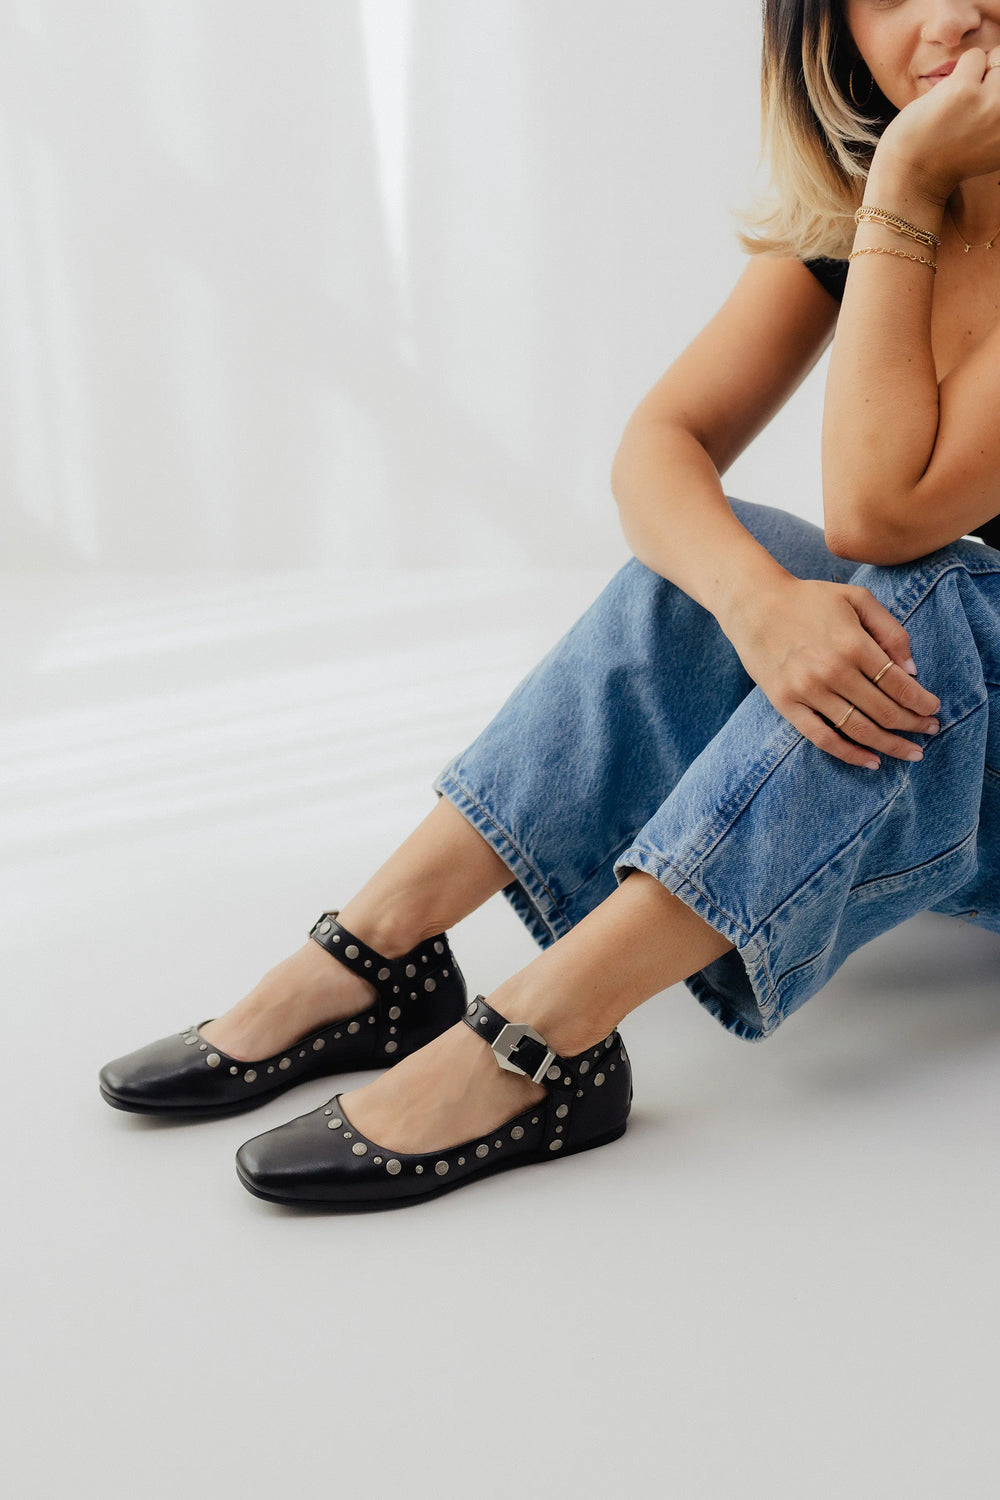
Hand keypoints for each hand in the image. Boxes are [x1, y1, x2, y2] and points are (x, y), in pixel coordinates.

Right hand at [722, 577, 940, 769]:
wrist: (753, 603)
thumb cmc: (808, 598)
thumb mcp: (856, 598)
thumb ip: (890, 630)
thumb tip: (911, 670)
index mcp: (853, 643)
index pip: (899, 685)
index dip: (922, 701)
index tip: (934, 709)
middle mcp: (833, 671)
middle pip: (884, 711)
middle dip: (914, 725)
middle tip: (930, 730)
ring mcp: (807, 690)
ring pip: (859, 729)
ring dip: (891, 745)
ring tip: (911, 753)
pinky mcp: (786, 704)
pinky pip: (822, 738)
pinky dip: (850, 754)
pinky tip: (871, 761)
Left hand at [876, 46, 999, 202]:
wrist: (913, 177)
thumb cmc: (949, 155)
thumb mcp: (992, 139)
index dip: (999, 87)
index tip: (981, 110)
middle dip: (991, 77)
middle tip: (968, 106)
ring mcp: (991, 103)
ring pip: (997, 57)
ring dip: (975, 74)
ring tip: (957, 103)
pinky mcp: (964, 91)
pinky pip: (974, 57)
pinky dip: (959, 72)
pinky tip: (946, 99)